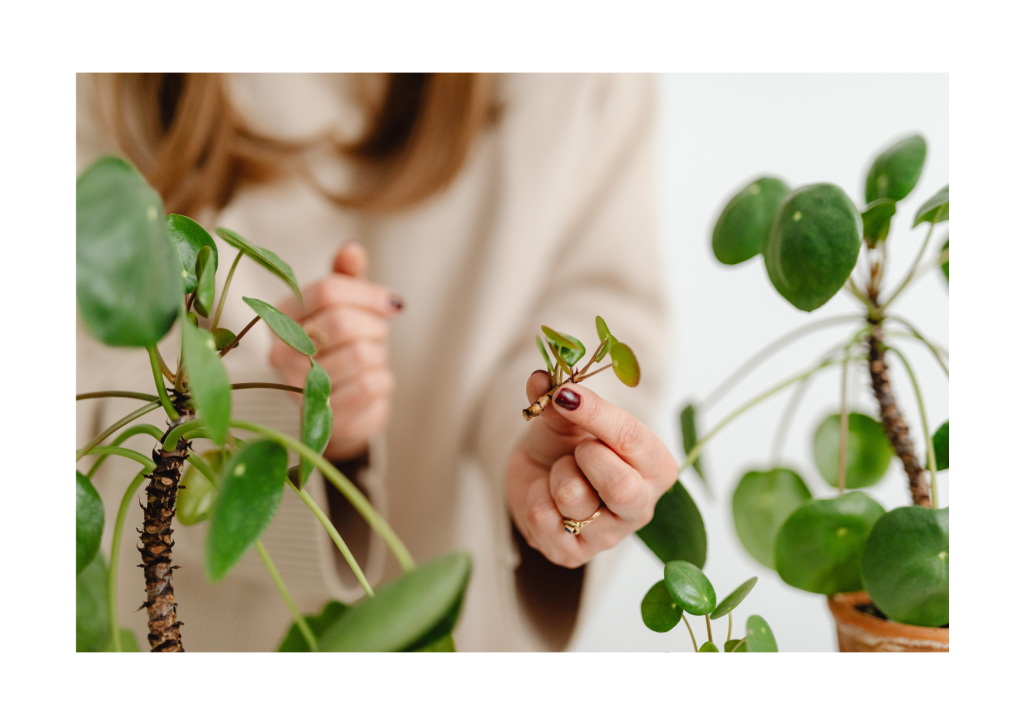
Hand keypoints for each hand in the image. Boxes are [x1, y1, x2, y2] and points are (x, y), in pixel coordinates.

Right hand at [270, 242, 402, 460]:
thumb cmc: (342, 349)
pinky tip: (372, 382)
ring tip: (370, 359)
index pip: (328, 290)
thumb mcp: (345, 309)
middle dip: (374, 326)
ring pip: (360, 355)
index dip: (368, 294)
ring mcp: (297, 388)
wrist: (341, 410)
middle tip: (377, 335)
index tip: (392, 303)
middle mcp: (280, 353)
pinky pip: (369, 385)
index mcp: (281, 316)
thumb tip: (352, 249)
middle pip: (342, 322)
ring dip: (378, 355)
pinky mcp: (323, 417)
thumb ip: (347, 279)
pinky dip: (382, 380)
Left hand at [506, 370, 677, 567]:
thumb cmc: (566, 444)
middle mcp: (641, 506)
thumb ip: (559, 399)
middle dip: (587, 457)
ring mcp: (608, 536)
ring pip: (574, 498)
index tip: (565, 395)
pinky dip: (535, 498)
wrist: (538, 477)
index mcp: (656, 467)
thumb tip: (540, 379)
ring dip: (556, 475)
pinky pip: (544, 518)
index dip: (596, 414)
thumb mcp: (566, 416)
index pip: (633, 440)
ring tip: (561, 473)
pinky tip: (547, 498)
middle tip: (577, 447)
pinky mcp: (574, 555)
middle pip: (621, 487)